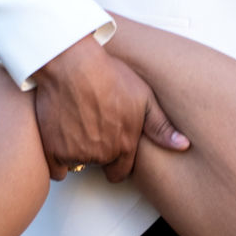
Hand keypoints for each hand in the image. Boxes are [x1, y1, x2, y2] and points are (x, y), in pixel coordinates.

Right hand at [33, 34, 188, 182]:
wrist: (72, 64)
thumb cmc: (108, 75)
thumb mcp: (144, 97)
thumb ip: (161, 127)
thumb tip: (183, 146)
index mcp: (124, 145)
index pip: (121, 172)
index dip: (116, 160)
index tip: (111, 146)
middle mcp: (101, 155)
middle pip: (99, 164)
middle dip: (98, 151)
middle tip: (93, 125)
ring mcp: (75, 154)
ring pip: (77, 164)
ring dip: (77, 151)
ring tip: (77, 122)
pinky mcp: (53, 150)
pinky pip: (55, 169)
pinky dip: (57, 157)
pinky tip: (61, 135)